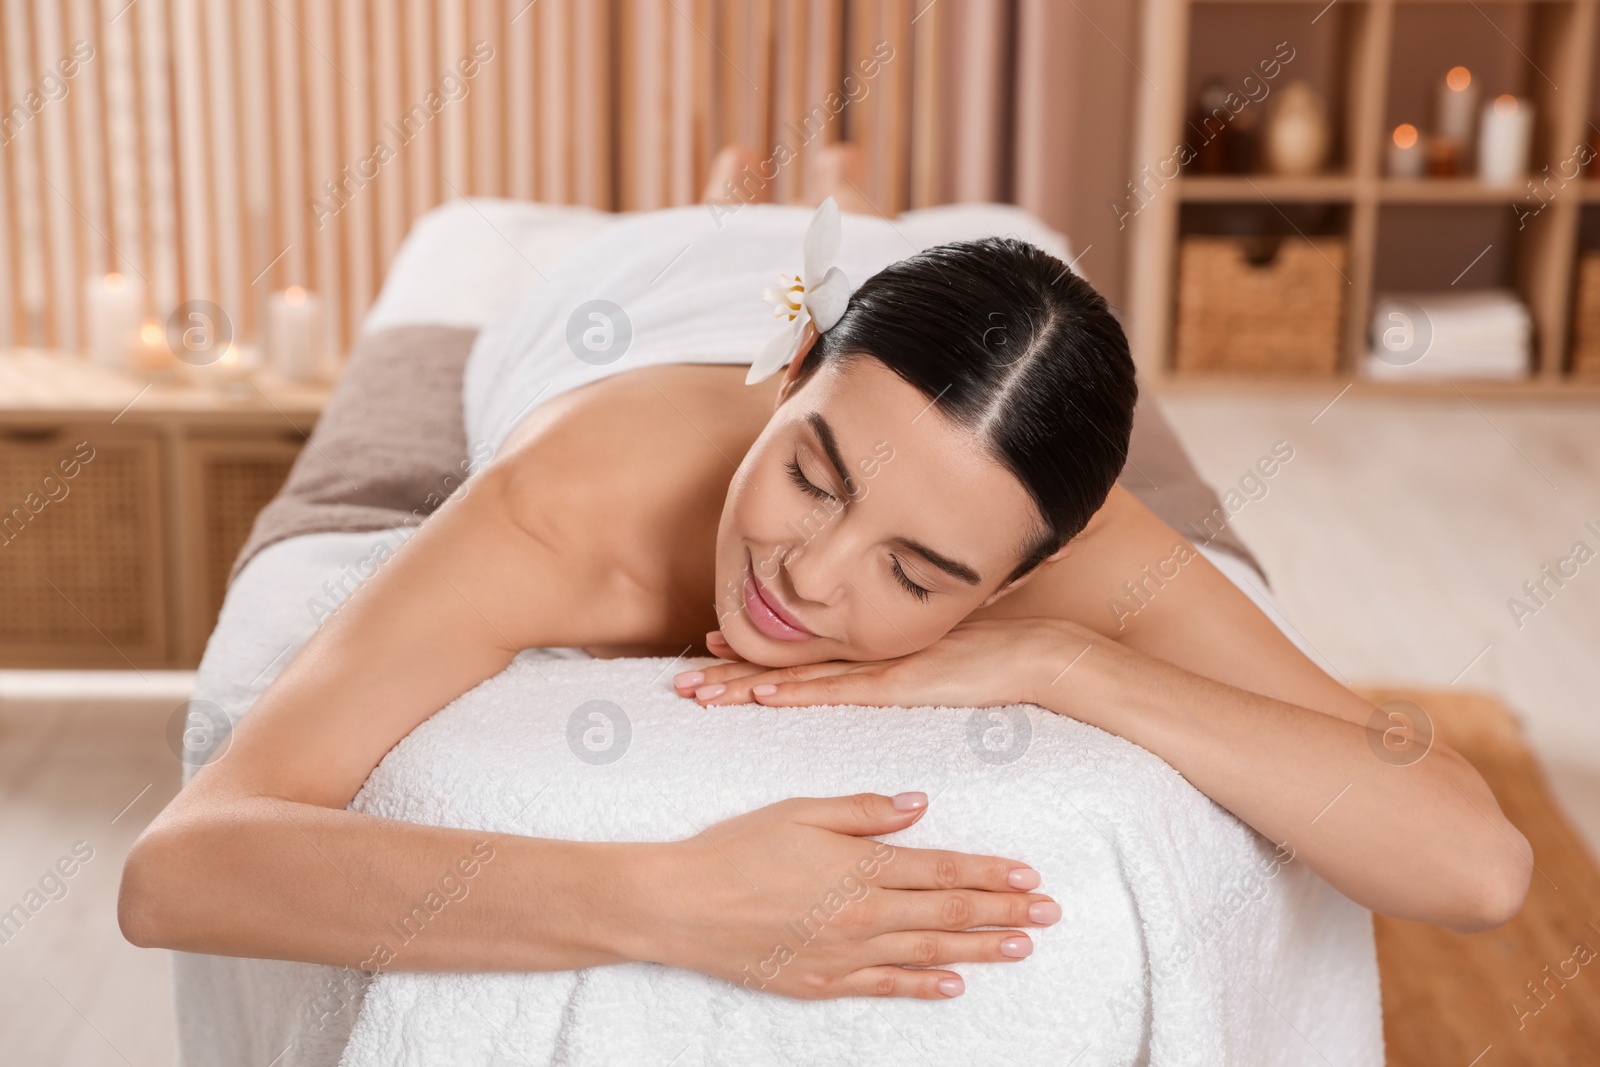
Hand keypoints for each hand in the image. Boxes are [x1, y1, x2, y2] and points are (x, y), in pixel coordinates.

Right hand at [624, 791, 1060, 999]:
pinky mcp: (822, 983)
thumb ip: (865, 811)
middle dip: (1005, 911)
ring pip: (929, 954)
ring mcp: (845, 954)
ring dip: (981, 950)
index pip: (943, 871)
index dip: (990, 873)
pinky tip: (954, 986)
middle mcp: (864, 915)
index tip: (1029, 873)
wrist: (681, 906)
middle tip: (1050, 912)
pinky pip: (885, 987)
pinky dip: (924, 987)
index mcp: (861, 867)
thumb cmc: (736, 849)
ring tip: (1022, 946)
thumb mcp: (801, 812)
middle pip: (950, 915)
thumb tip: (920, 805)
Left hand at [674, 619, 1093, 709]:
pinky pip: (839, 692)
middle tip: (682, 678)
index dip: (752, 653)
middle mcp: (867, 652)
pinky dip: (799, 693)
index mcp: (871, 648)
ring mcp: (880, 665)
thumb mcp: (938, 665)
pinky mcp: (900, 683)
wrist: (1040, 654)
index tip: (709, 650)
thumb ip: (905, 669)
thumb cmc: (996, 661)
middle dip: (731, 671)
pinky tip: (764, 695)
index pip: (799, 652)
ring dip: (746, 685)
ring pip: (799, 677)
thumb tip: (887, 675)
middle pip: (785, 662)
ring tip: (699, 691)